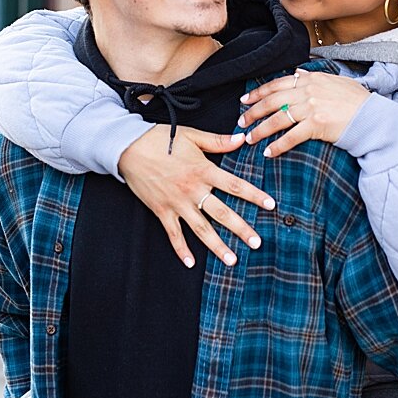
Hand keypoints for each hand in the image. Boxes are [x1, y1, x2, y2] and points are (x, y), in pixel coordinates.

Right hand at [116, 125, 276, 269]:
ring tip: (233, 260)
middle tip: (257, 242)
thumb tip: (242, 138)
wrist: (127, 148)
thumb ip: (217, 141)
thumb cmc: (158, 139)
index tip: (270, 205)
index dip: (254, 195)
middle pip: (222, 213)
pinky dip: (181, 249)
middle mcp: (192, 190)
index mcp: (202, 170)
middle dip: (241, 229)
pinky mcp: (161, 211)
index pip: (234, 185)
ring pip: (201, 228)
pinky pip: (173, 234)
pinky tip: (190, 263)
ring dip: (217, 246)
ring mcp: (176, 203)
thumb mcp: (190, 135)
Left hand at [238, 69, 370, 157]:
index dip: (258, 93)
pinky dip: (277, 146)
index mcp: (310, 79)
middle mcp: (308, 91)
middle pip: (272, 102)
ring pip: (277, 119)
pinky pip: (291, 137)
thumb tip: (297, 73)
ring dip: (260, 130)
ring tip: (249, 139)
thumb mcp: (336, 81)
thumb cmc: (357, 101)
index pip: (277, 84)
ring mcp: (311, 108)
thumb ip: (314, 77)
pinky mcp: (317, 125)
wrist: (374, 118)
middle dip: (253, 113)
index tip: (245, 100)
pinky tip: (269, 153)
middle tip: (241, 122)